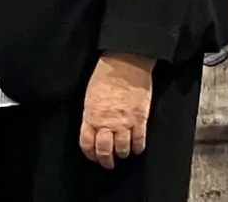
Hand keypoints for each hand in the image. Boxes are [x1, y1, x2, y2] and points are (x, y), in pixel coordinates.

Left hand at [80, 52, 153, 169]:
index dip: (90, 153)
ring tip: (122, 154)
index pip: (87, 143)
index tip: (93, 156)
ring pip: (123, 149)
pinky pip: (140, 141)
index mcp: (91, 115)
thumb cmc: (105, 75)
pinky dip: (138, 148)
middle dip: (106, 161)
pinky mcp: (140, 119)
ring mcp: (125, 123)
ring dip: (122, 154)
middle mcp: (107, 122)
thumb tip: (92, 127)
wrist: (126, 63)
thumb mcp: (90, 95)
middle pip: (105, 151)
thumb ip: (91, 114)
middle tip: (108, 163)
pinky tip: (137, 148)